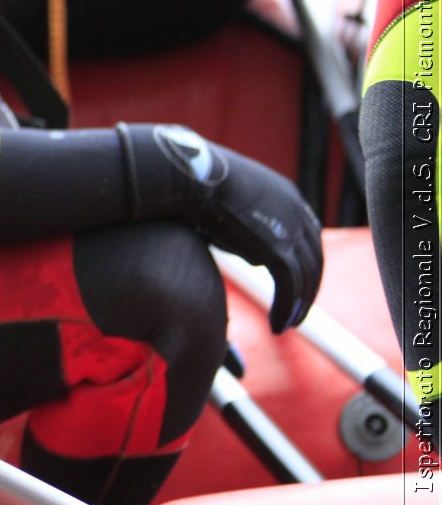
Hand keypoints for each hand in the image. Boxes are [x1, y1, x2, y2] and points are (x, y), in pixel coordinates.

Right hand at [119, 124, 322, 331]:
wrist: (190, 178)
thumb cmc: (194, 188)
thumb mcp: (229, 204)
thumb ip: (247, 229)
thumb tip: (253, 257)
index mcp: (286, 196)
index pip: (306, 236)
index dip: (303, 262)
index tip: (294, 283)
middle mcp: (296, 211)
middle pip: (314, 258)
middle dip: (308, 287)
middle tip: (298, 311)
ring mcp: (290, 230)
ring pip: (306, 277)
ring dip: (299, 305)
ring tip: (287, 325)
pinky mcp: (278, 250)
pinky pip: (290, 288)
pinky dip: (287, 309)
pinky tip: (277, 326)